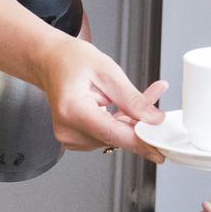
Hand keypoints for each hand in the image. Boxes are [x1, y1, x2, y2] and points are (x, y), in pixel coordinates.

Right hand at [32, 34, 166, 161]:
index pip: (113, 134)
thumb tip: (153, 120)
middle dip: (137, 122)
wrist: (51, 61)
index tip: (159, 151)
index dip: (140, 143)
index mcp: (73, 110)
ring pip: (113, 137)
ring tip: (128, 95)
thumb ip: (132, 100)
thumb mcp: (108, 72)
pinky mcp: (75, 139)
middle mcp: (68, 129)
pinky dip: (117, 122)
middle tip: (153, 96)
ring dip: (128, 120)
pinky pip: (105, 135)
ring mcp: (69, 137)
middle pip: (115, 136)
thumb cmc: (71, 60)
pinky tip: (118, 105)